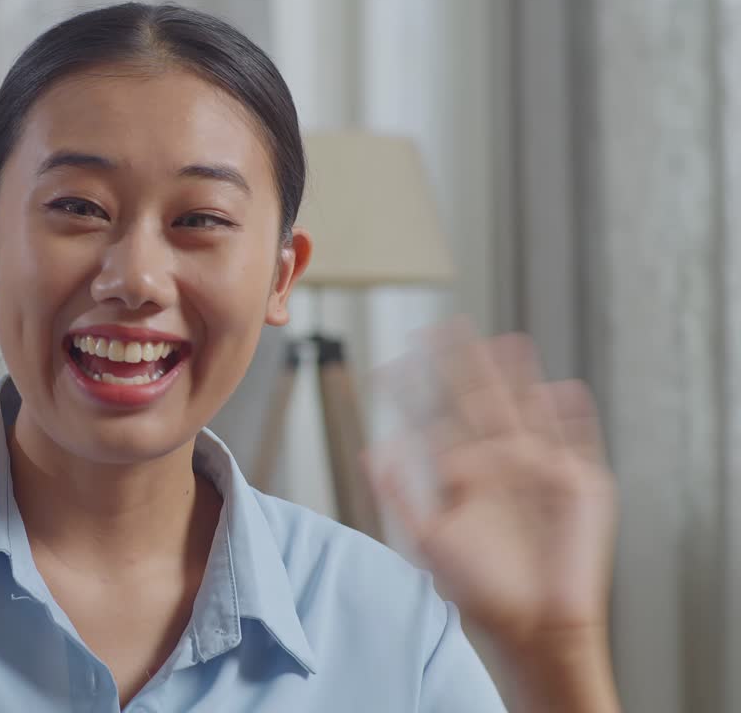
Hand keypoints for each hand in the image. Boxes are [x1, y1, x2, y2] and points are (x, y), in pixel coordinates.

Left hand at [368, 324, 616, 652]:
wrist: (529, 625)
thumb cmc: (479, 589)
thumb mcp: (429, 537)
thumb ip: (401, 493)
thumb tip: (372, 449)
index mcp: (464, 472)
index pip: (438, 419)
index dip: (418, 391)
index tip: (392, 361)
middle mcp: (500, 463)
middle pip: (480, 401)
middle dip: (463, 366)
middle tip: (444, 325)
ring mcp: (541, 469)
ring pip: (526, 411)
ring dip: (518, 378)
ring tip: (504, 342)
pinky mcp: (578, 485)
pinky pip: (577, 444)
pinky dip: (571, 419)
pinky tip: (563, 389)